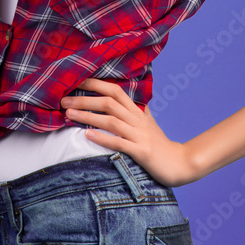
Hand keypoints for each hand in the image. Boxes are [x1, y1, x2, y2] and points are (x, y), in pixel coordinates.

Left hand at [61, 78, 197, 186]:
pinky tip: (87, 135)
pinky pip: (120, 143)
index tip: (76, 81)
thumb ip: (137, 110)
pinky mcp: (141, 152)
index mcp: (137, 112)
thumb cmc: (160, 144)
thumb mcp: (148, 123)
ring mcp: (139, 135)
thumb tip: (127, 99)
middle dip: (85, 99)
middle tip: (64, 100)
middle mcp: (137, 120)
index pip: (115, 91)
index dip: (96, 84)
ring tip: (69, 114)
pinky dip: (103, 138)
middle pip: (109, 103)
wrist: (180, 163)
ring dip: (88, 116)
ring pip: (111, 121)